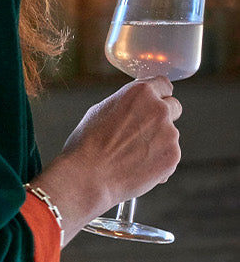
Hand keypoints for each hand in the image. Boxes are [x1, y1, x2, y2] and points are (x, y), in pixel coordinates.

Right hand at [31, 77, 181, 244]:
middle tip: (142, 133)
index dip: (157, 95)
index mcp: (140, 92)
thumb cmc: (87, 145)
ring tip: (131, 156)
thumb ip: (125, 104)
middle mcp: (159, 109)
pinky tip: (137, 167)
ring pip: (171, 134)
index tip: (153, 104)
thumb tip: (134, 106)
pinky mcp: (173, 156)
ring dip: (158, 142)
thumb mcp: (100, 110)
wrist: (88, 177)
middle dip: (162, 117)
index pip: (163, 84)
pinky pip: (170, 155)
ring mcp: (169, 134)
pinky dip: (158, 161)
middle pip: (174, 107)